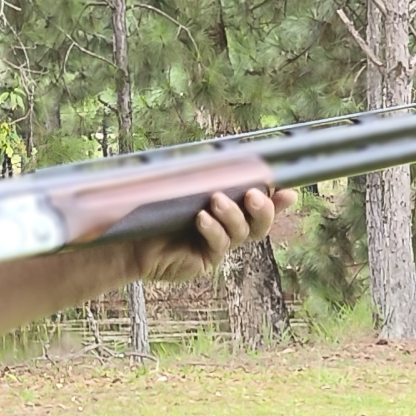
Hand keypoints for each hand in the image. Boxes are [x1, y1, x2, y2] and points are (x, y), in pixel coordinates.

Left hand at [131, 187, 294, 283]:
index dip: (277, 201)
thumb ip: (207, 175)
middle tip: (253, 195)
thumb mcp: (182, 185)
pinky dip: (213, 229)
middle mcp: (227, 229)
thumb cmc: (152, 206)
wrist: (127, 237)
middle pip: (260, 224)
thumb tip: (223, 154)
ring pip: (241, 233)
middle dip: (263, 209)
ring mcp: (217, 247)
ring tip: (216, 200)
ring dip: (232, 215)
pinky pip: (219, 245)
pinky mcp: (206, 261)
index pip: (259, 204)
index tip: (288, 191)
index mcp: (227, 208)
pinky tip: (202, 219)